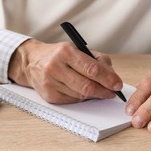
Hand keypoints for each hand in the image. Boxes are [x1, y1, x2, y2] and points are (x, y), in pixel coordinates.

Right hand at [8, 39, 122, 103]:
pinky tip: (84, 93)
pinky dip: (82, 98)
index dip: (108, 79)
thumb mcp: (78, 49)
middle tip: (113, 92)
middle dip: (104, 91)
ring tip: (100, 91)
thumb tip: (113, 77)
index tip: (118, 84)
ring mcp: (50, 83)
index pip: (92, 69)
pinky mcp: (49, 96)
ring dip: (94, 95)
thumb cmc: (59, 55)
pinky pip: (73, 101)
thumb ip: (97, 60)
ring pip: (81, 95)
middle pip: (87, 86)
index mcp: (65, 51)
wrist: (32, 61)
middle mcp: (55, 67)